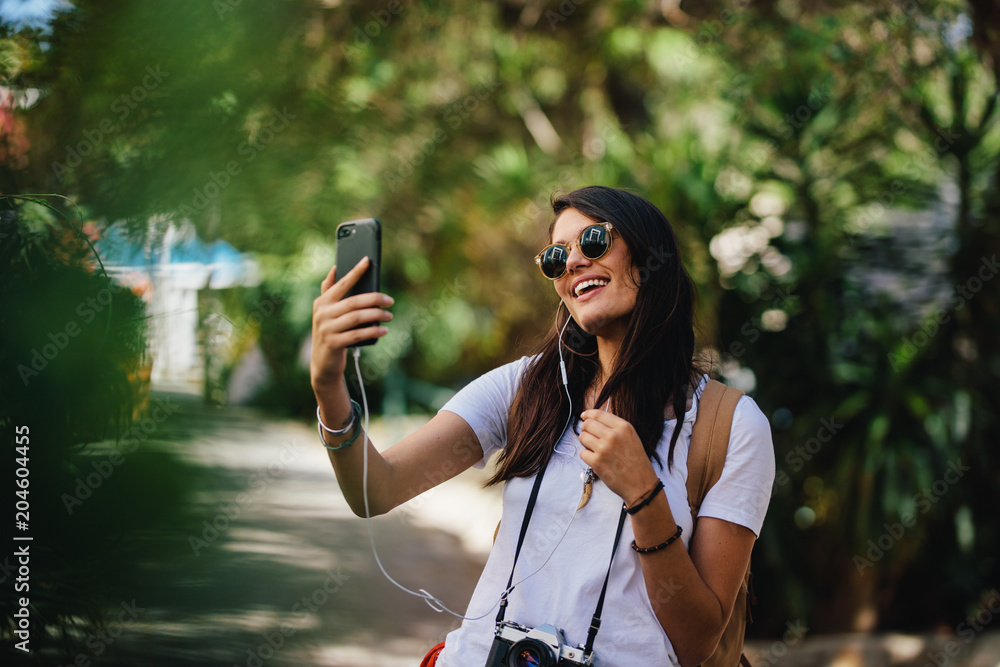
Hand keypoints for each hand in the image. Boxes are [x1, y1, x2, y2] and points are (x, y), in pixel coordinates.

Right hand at [310, 257, 392, 390]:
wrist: (323, 363)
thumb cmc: (330, 332)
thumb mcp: (326, 312)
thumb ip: (329, 291)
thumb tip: (334, 268)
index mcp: (322, 302)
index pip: (341, 284)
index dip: (354, 272)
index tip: (367, 261)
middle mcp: (322, 314)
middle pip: (353, 302)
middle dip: (374, 299)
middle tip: (390, 300)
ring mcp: (327, 329)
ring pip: (357, 318)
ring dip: (376, 315)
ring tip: (389, 315)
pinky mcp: (334, 344)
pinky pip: (357, 334)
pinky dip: (372, 332)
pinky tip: (383, 330)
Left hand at [578, 409, 659, 505]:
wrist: (641, 485)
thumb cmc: (636, 462)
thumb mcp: (631, 438)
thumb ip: (615, 427)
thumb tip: (592, 419)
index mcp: (624, 427)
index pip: (598, 414)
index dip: (588, 414)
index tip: (584, 416)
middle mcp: (613, 435)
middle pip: (587, 424)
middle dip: (586, 430)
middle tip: (591, 437)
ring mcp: (604, 448)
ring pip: (582, 437)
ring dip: (586, 443)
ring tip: (596, 450)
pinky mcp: (597, 462)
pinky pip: (582, 453)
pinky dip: (587, 457)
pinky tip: (597, 461)